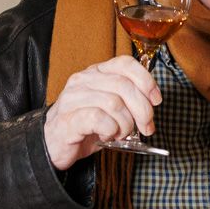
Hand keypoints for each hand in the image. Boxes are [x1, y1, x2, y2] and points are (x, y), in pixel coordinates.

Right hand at [42, 56, 159, 170]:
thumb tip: (153, 101)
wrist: (53, 145)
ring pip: (114, 103)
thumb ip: (127, 98)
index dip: (146, 80)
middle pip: (124, 85)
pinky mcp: (69, 119)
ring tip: (121, 133)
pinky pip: (100, 119)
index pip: (125, 63)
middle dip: (143, 109)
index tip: (156, 100)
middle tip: (147, 127)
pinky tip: (107, 136)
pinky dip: (111, 130)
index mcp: (95, 73)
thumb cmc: (84, 125)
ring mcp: (73, 98)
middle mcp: (83, 80)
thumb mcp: (108, 106)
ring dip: (126, 124)